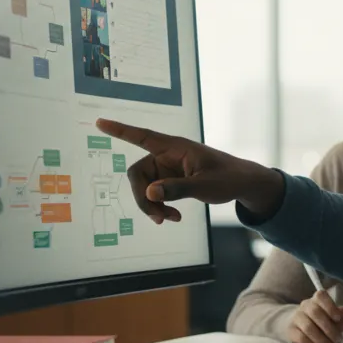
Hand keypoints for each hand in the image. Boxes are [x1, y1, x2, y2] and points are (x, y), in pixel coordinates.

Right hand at [96, 119, 284, 222]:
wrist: (243, 184)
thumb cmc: (228, 178)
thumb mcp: (204, 185)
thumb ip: (177, 188)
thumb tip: (150, 192)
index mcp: (175, 148)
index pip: (142, 136)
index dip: (120, 130)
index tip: (100, 122)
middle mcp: (167, 156)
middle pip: (137, 174)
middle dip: (143, 197)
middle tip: (158, 217)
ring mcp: (167, 169)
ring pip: (144, 187)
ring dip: (152, 205)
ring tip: (169, 219)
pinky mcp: (171, 181)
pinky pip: (154, 194)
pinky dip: (160, 207)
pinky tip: (173, 217)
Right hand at [285, 291, 342, 342]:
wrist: (301, 328)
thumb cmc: (323, 322)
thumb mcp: (335, 318)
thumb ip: (342, 316)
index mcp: (318, 299)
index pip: (321, 296)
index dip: (330, 306)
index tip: (338, 318)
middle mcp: (305, 305)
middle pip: (315, 313)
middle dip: (329, 328)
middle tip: (338, 339)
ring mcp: (296, 317)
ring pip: (308, 327)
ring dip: (322, 339)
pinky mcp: (291, 330)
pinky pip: (301, 338)